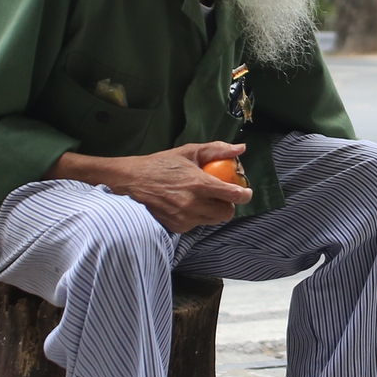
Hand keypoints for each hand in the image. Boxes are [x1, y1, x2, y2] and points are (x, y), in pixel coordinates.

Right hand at [49, 141, 251, 233]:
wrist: (131, 181)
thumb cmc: (161, 164)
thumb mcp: (188, 152)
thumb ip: (216, 150)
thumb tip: (241, 148)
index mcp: (199, 183)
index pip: (233, 195)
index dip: (245, 195)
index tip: (246, 192)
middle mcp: (193, 204)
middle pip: (227, 213)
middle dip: (228, 205)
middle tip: (222, 197)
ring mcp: (184, 218)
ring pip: (213, 221)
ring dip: (214, 212)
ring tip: (203, 200)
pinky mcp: (176, 227)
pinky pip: (197, 225)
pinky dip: (197, 217)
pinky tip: (187, 206)